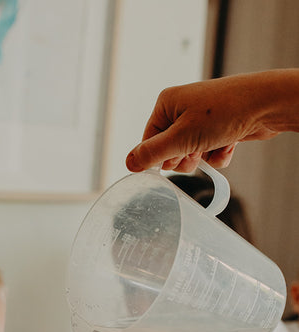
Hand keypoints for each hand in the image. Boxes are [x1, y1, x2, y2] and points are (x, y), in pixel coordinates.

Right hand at [125, 72, 284, 172]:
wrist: (265, 104)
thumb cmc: (224, 112)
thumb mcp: (181, 137)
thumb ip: (152, 153)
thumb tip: (128, 164)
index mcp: (166, 104)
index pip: (148, 142)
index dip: (160, 157)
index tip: (174, 158)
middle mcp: (181, 109)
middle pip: (169, 151)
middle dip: (184, 158)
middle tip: (196, 149)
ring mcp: (200, 119)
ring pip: (191, 155)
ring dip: (203, 158)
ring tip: (215, 144)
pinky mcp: (217, 128)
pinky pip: (209, 153)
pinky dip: (218, 154)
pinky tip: (229, 142)